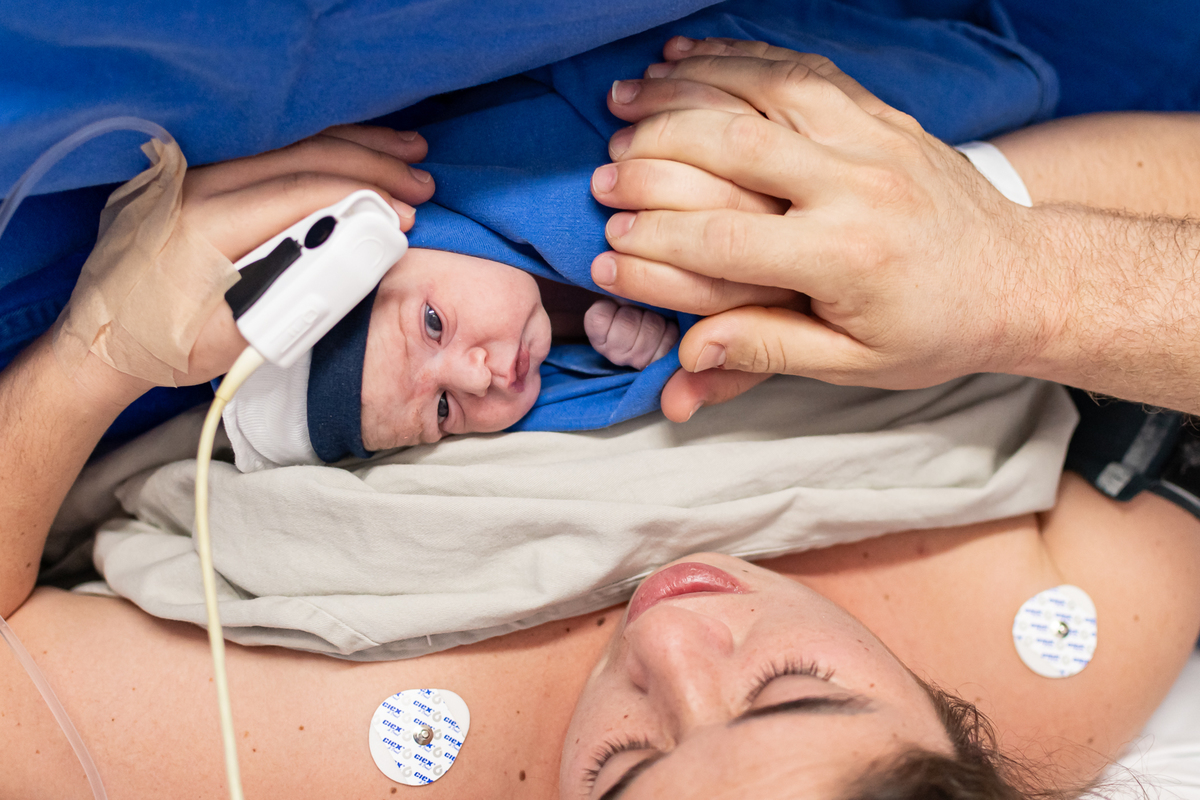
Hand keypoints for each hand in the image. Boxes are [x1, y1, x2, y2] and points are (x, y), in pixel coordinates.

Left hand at [176, 125, 435, 386]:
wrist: (101, 340)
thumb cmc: (166, 347)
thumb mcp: (237, 337)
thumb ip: (294, 296)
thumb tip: (356, 258)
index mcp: (204, 224)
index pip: (299, 193)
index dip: (362, 198)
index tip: (405, 214)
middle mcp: (197, 185)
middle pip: (301, 156)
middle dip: (371, 164)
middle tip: (421, 181)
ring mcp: (195, 175)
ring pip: (289, 145)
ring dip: (353, 147)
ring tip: (406, 152)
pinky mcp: (198, 178)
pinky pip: (270, 151)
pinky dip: (319, 150)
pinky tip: (353, 148)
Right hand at [591, 38, 1051, 405]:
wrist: (1023, 280)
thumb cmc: (935, 331)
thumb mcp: (855, 364)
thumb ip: (769, 352)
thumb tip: (688, 356)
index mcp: (845, 257)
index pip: (723, 242)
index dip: (656, 244)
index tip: (608, 244)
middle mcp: (855, 184)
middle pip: (730, 149)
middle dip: (652, 155)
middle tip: (602, 170)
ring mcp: (871, 138)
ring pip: (761, 91)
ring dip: (684, 88)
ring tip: (624, 96)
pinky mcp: (880, 114)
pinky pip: (800, 70)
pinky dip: (739, 57)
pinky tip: (690, 57)